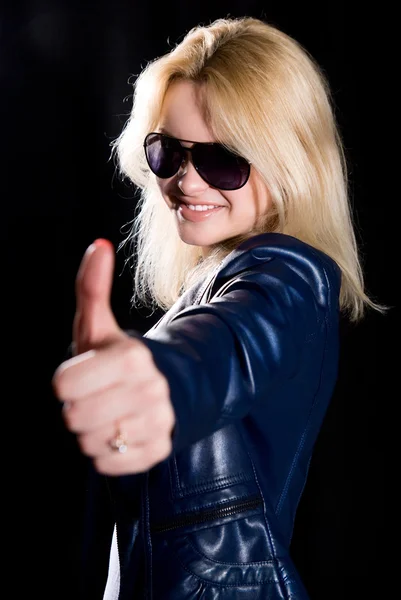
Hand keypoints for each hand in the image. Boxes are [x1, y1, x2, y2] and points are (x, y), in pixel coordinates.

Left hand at [51, 239, 174, 474]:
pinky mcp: (158, 450)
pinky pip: (107, 463)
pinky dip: (107, 451)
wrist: (169, 387)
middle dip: (79, 407)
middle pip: (74, 417)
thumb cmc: (121, 357)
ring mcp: (157, 423)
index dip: (68, 381)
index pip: (63, 386)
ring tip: (111, 413)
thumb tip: (98, 245)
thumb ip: (93, 286)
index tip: (86, 375)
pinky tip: (122, 431)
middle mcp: (149, 390)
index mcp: (131, 357)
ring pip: (89, 443)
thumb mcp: (100, 325)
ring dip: (92, 430)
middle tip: (98, 395)